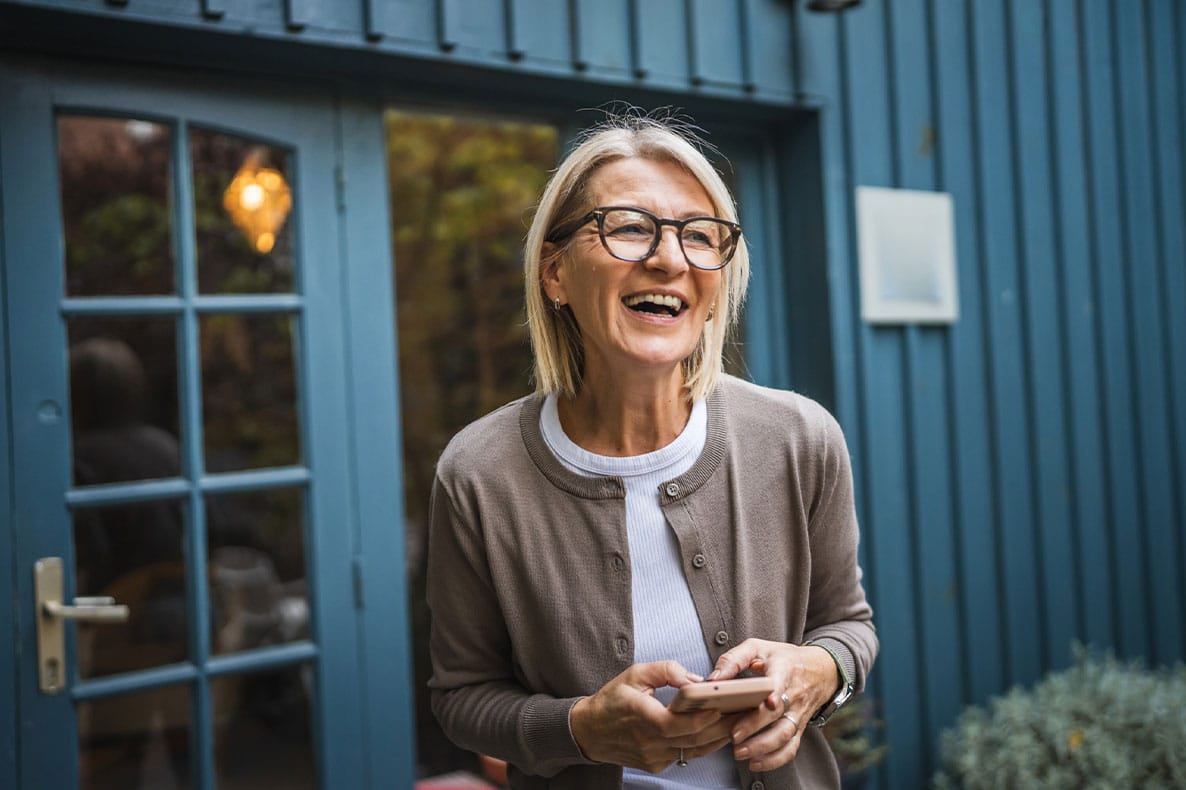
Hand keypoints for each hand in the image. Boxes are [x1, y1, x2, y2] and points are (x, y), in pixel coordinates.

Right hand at [571, 660, 737, 773]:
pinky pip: (686, 755)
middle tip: (746, 712)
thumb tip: (695, 679)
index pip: (682, 724)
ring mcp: (653, 757)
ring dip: (718, 737)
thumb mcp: (634, 674)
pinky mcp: (655, 764)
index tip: (728, 705)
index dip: (707, 717)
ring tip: (740, 721)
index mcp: (643, 718)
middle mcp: (650, 743)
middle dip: (724, 726)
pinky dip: (704, 744)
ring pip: (694, 750)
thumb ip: (666, 671)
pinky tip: (718, 732)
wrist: (588, 731)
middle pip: (695, 739)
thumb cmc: (612, 699)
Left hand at [707, 639, 838, 771]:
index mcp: (784, 669)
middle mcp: (794, 694)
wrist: (820, 670)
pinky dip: (774, 760)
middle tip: (734, 736)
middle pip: (777, 714)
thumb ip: (733, 660)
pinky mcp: (798, 728)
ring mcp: (797, 713)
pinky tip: (755, 763)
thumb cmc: (781, 657)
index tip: (767, 703)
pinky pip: (791, 748)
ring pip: (785, 734)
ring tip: (739, 753)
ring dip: (762, 747)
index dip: (774, 693)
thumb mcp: (757, 647)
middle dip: (755, 727)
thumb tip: (712, 680)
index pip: (780, 683)